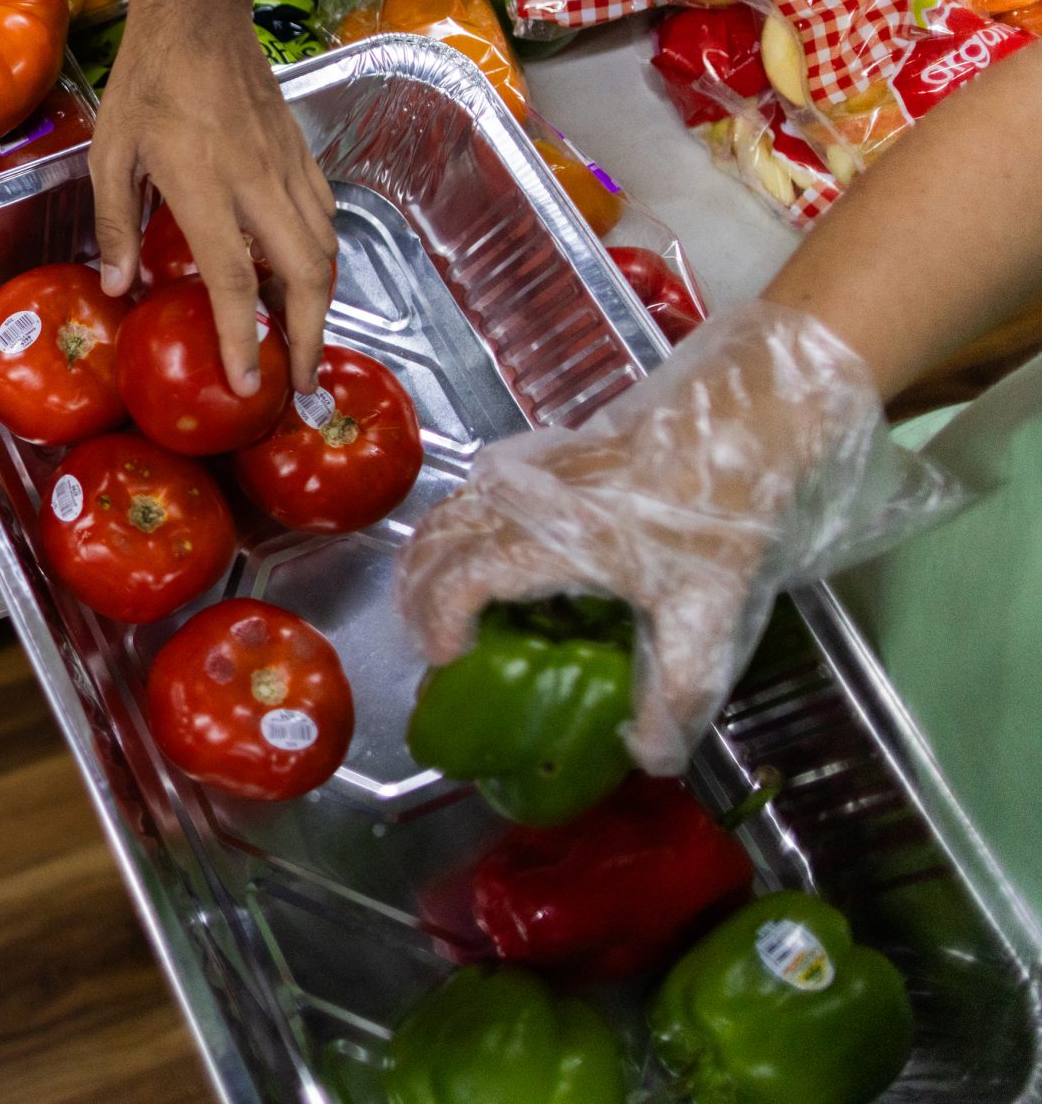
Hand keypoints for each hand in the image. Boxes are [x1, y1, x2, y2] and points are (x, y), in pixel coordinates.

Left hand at [88, 0, 337, 392]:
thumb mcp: (109, 153)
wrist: (198, 20)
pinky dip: (321, 258)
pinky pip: (324, 217)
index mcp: (203, 187)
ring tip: (298, 337)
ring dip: (319, 302)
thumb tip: (118, 286)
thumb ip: (114, 224)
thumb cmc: (147, 83)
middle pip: (303, 275)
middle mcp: (255, 182)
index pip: (234, 279)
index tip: (246, 382)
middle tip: (296, 380)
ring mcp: (286, 167)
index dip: (243, 337)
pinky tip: (302, 276)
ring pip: (324, 248)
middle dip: (307, 336)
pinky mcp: (300, 154)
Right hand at [396, 301, 953, 773]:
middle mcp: (520, 500)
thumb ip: (676, 692)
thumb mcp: (712, 613)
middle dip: (418, 601)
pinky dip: (458, 532)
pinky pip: (474, 495)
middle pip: (431, 544)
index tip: (451, 664)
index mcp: (546, 540)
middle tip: (440, 650)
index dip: (438, 625)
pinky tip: (495, 559)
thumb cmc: (725, 508)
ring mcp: (529, 470)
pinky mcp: (547, 453)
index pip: (455, 581)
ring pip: (447, 513)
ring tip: (453, 610)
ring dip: (432, 562)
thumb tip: (648, 757)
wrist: (750, 411)